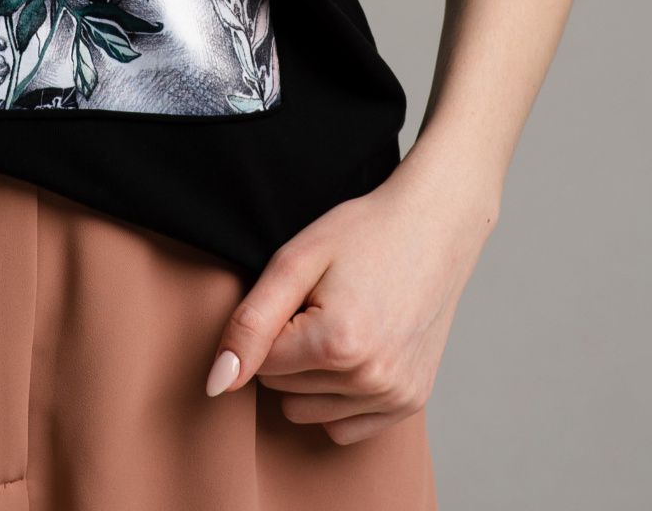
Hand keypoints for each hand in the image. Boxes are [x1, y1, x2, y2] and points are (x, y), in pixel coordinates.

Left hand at [203, 141, 498, 442]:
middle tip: (322, 303)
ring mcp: (395, 395)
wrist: (434, 225)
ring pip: (308, 413)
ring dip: (311, 376)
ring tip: (340, 322)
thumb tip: (217, 385)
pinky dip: (338, 398)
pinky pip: (344, 427)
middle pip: (283, 391)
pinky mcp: (410, 402)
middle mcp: (371, 380)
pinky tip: (355, 352)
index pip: (260, 364)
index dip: (270, 324)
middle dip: (289, 350)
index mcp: (338, 343)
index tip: (299, 292)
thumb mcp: (295, 260)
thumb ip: (249, 323)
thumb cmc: (363, 233)